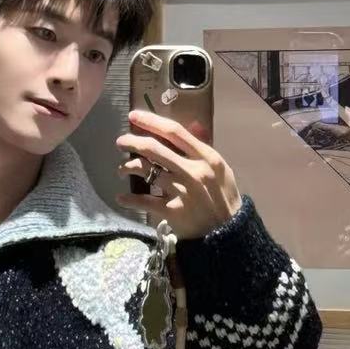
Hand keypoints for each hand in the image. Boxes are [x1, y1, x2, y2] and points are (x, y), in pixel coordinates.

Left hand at [114, 108, 242, 240]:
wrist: (229, 232)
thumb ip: (202, 148)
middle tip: (120, 142)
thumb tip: (189, 125)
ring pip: (146, 171)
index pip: (175, 132)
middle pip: (154, 149)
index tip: (133, 116)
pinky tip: (121, 198)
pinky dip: (129, 199)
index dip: (151, 121)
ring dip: (127, 168)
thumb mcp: (219, 168)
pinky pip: (144, 201)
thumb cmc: (224, 197)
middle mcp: (193, 172)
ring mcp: (182, 191)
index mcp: (206, 157)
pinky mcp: (173, 211)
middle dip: (132, 142)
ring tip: (121, 170)